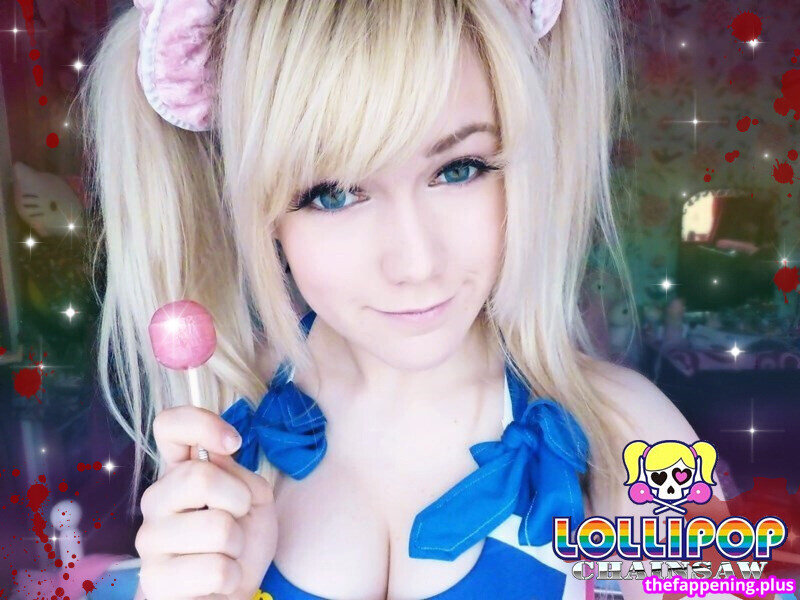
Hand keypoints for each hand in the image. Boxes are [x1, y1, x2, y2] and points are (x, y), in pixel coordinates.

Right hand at [135, 406, 277, 598]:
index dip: (202, 424)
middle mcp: (157, 499)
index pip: (169, 426)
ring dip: (238, 544)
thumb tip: (217, 456)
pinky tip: (220, 580)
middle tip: (238, 518)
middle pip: (200, 476)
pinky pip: (216, 568)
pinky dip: (232, 576)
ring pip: (218, 527)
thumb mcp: (255, 499)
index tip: (232, 442)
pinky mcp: (154, 579)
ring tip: (227, 554)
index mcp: (180, 472)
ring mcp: (150, 539)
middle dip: (239, 500)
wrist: (234, 593)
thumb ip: (238, 473)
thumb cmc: (243, 542)